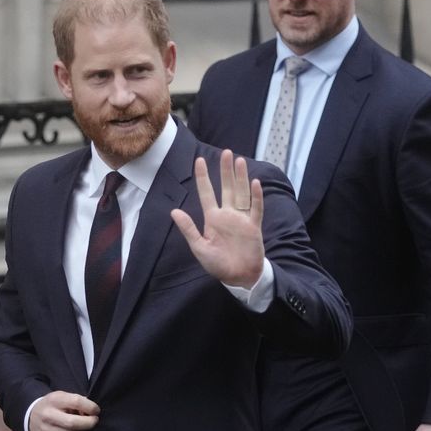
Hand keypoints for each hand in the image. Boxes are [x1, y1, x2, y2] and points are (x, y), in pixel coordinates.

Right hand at [29, 391, 98, 430]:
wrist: (32, 416)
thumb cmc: (54, 405)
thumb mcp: (63, 397)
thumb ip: (78, 402)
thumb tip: (93, 412)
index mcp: (55, 400)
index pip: (77, 402)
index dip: (90, 407)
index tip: (96, 410)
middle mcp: (48, 415)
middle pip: (74, 423)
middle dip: (90, 423)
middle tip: (94, 421)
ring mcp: (46, 429)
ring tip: (84, 428)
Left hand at [171, 150, 265, 287]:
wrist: (239, 277)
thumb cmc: (218, 264)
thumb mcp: (199, 248)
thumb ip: (189, 229)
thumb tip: (174, 211)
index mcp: (213, 219)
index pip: (207, 193)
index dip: (203, 177)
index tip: (199, 161)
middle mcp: (228, 215)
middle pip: (227, 188)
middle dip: (226, 171)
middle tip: (227, 153)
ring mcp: (242, 219)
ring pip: (242, 193)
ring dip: (241, 178)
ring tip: (240, 161)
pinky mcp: (254, 226)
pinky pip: (255, 209)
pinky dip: (256, 197)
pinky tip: (255, 183)